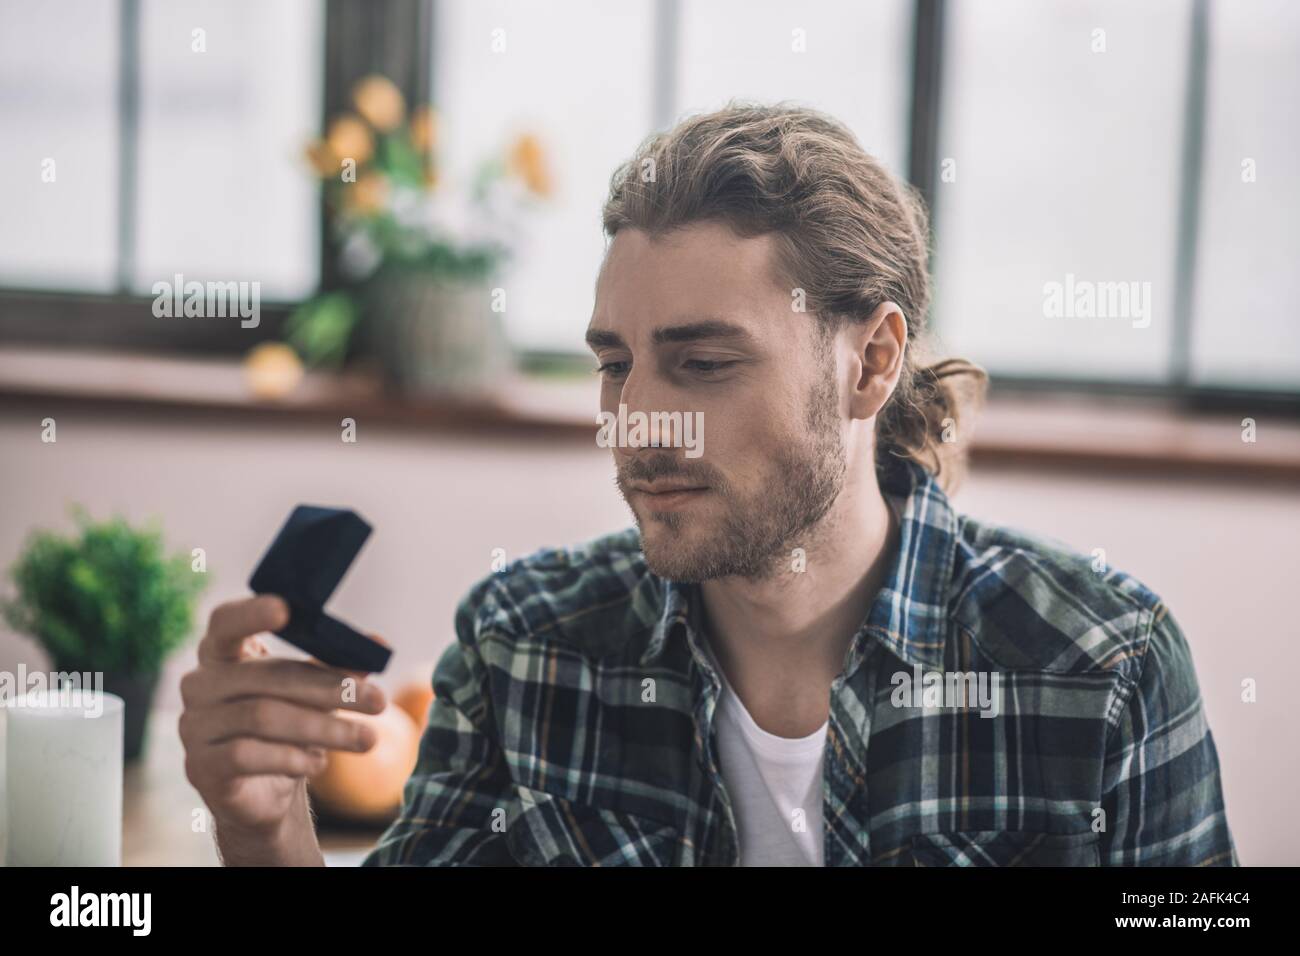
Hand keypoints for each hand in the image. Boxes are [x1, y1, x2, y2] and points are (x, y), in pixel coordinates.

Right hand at [179, 595, 387, 856]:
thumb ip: (340, 667)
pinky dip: (291, 758)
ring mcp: (195, 726)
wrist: (260, 792)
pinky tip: (319, 763)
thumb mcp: (315, 693)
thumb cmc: (287, 727)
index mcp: (222, 654)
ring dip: (323, 728)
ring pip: (263, 716)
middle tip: (378, 701)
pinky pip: (247, 755)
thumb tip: (377, 643)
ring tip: (366, 739)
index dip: (251, 613)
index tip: (286, 609)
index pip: (225, 622)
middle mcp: (200, 685)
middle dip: (329, 688)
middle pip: (267, 677)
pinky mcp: (201, 766)